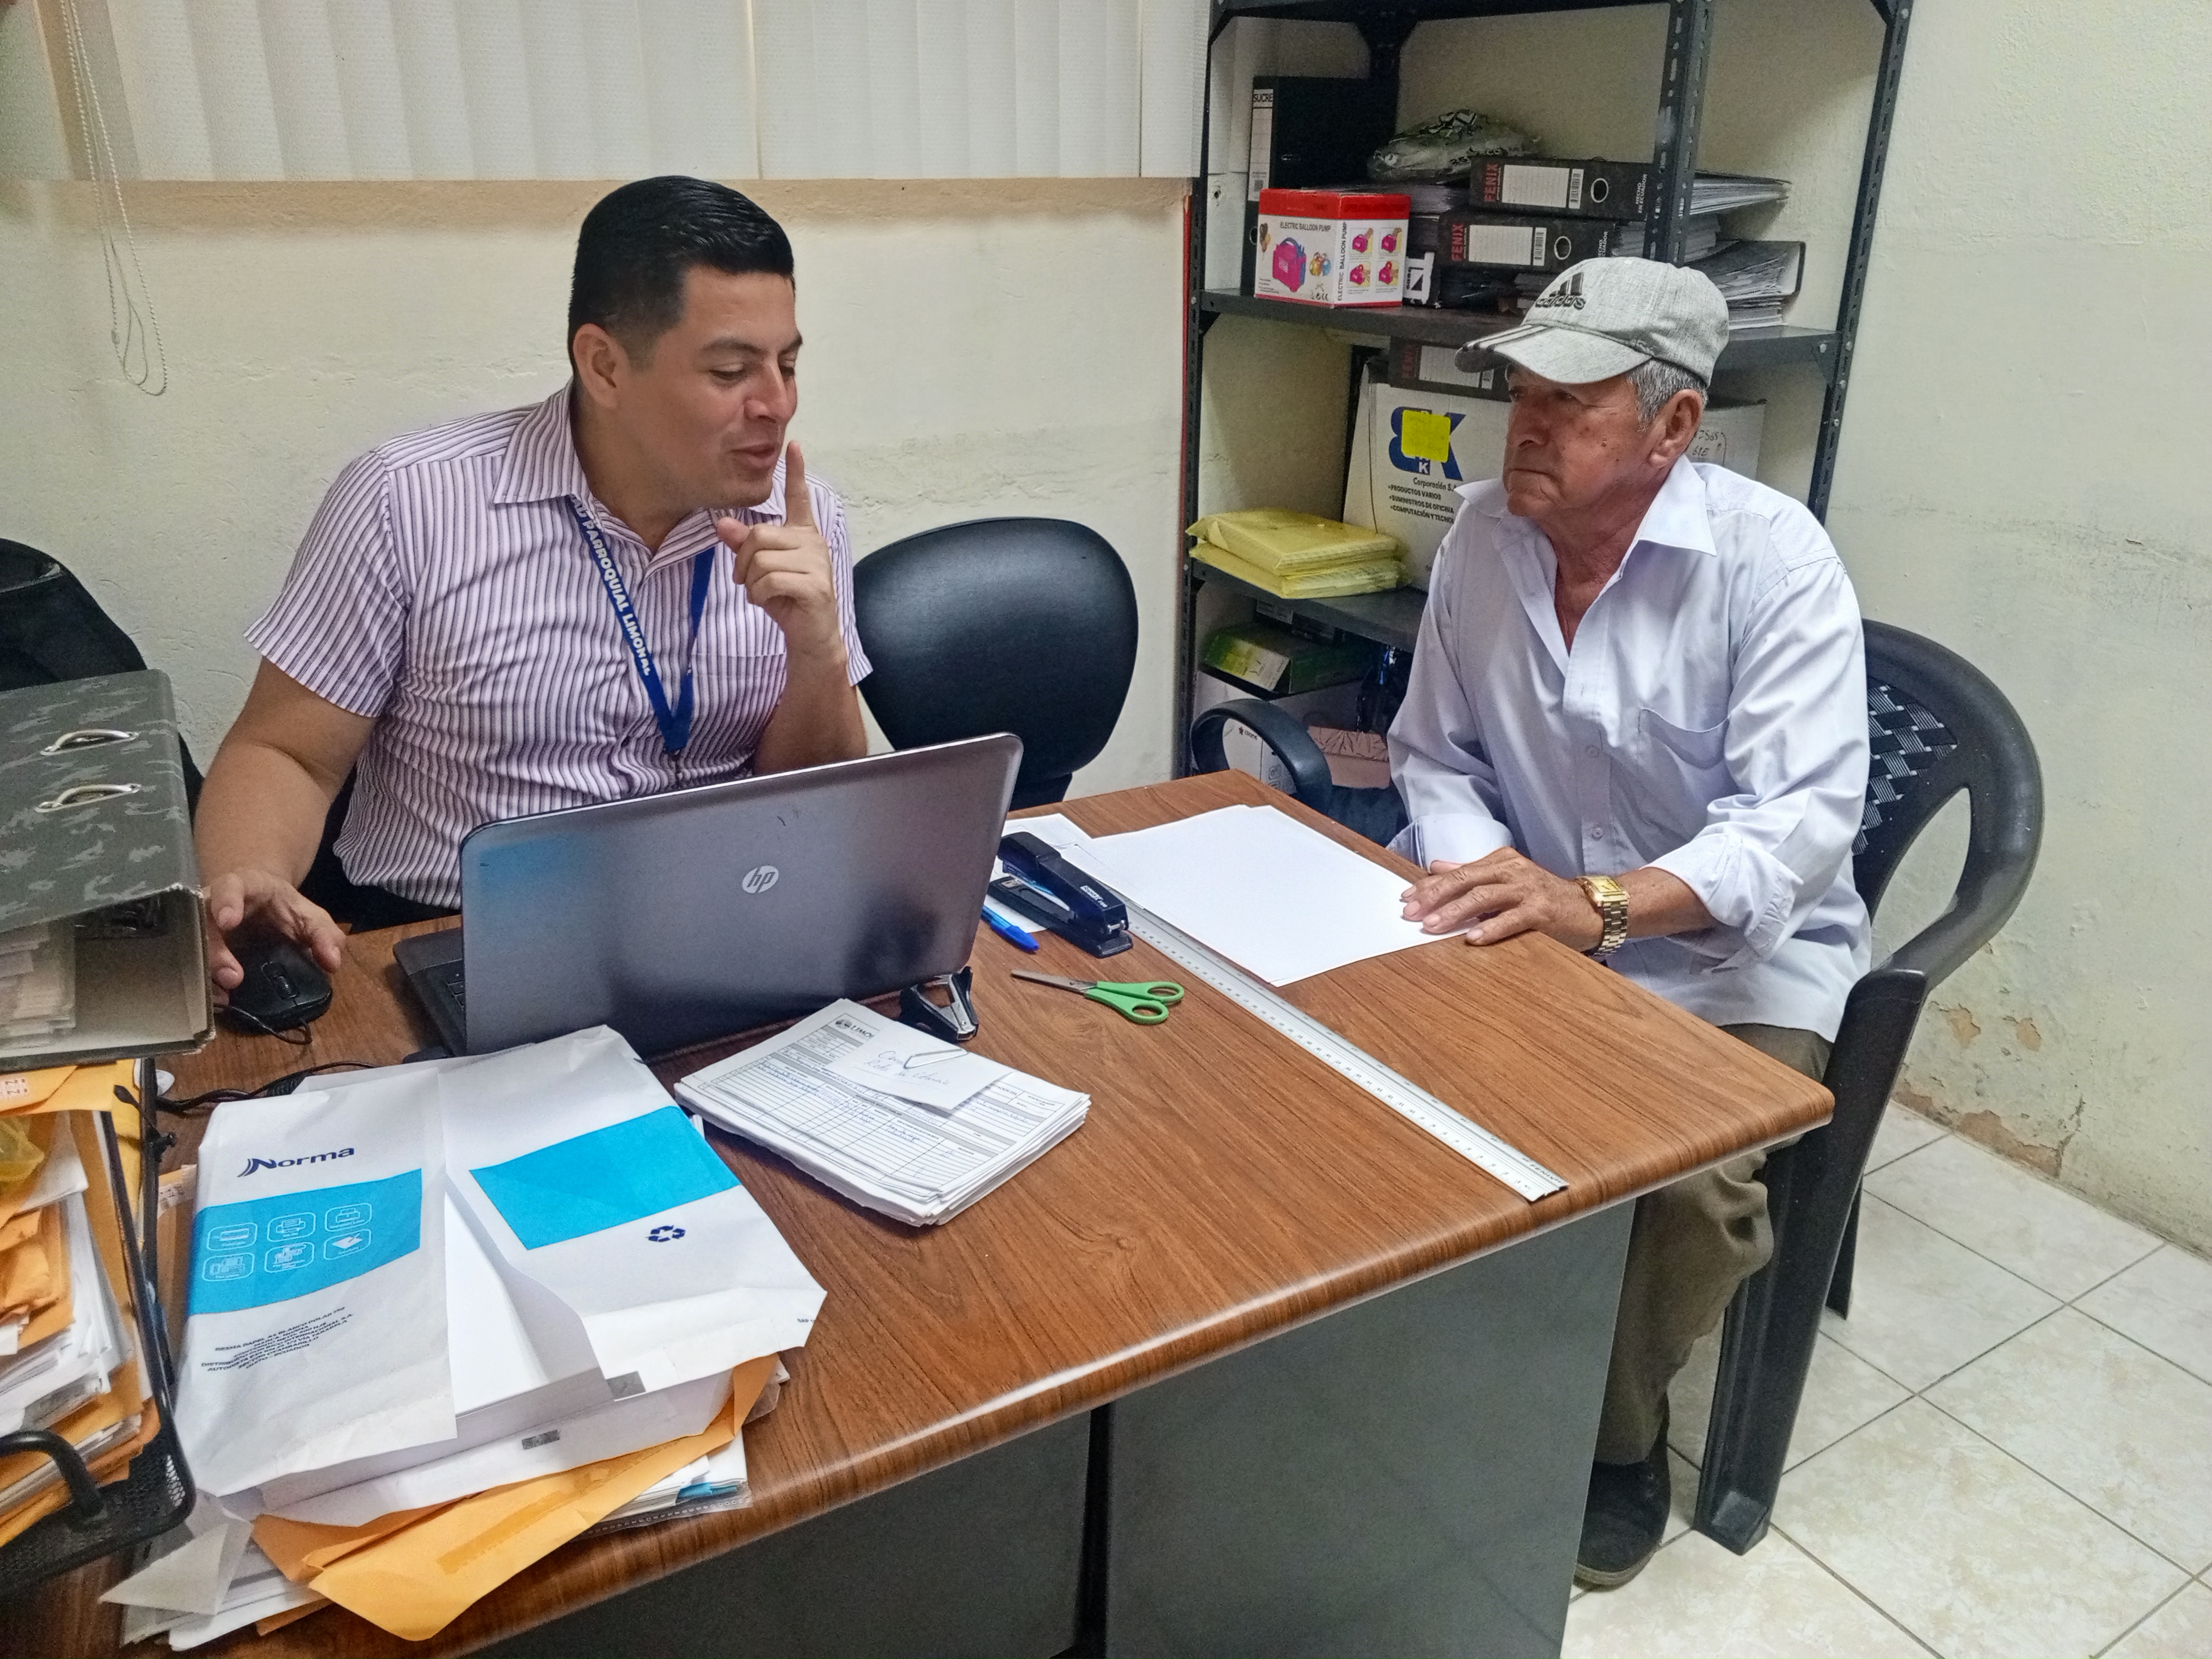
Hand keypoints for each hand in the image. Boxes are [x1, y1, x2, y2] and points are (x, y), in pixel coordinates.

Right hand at [203, 870, 344, 1002]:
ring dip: (206, 971)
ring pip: (191, 944)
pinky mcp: (200, 947)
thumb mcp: (310, 916)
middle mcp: (214, 903)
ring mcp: (203, 926)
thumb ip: (325, 934)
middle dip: (213, 949)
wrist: (265, 907)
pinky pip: (193, 963)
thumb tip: (332, 961)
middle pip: (202, 920)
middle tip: (232, 976)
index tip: (228, 921)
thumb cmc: (285, 908)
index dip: (226, 900)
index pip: (231, 885)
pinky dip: (205, 982)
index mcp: (245, 886)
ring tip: (224, 994)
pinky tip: (219, 1000)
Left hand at [715, 442, 844, 662]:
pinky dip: (760, 596)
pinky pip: (770, 580)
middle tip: (749, 582)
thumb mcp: (761, 570)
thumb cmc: (787, 600)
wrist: (811, 637)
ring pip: (761, 560)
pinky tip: (770, 603)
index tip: (794, 445)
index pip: (800, 498)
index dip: (796, 472)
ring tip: (764, 594)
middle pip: (758, 535)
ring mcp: (817, 564)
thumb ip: (744, 545)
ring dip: (752, 583)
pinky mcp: (814, 586)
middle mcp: (813, 543)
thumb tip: (722, 523)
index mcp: (803, 535)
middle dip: (743, 562)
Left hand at [1399, 847, 1603, 949]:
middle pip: (1466, 881)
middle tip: (1411, 912)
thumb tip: (1435, 867)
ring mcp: (1528, 890)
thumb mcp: (1506, 879)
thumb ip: (1471, 873)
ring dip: (1455, 913)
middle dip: (1435, 896)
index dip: (1430, 885)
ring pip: (1484, 898)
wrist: (1590, 908)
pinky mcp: (1542, 911)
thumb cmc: (1544, 897)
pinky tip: (1472, 939)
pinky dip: (1490, 929)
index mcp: (1501, 861)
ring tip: (1432, 926)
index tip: (1406, 897)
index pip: (1458, 872)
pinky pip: (1511, 920)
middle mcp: (1513, 871)